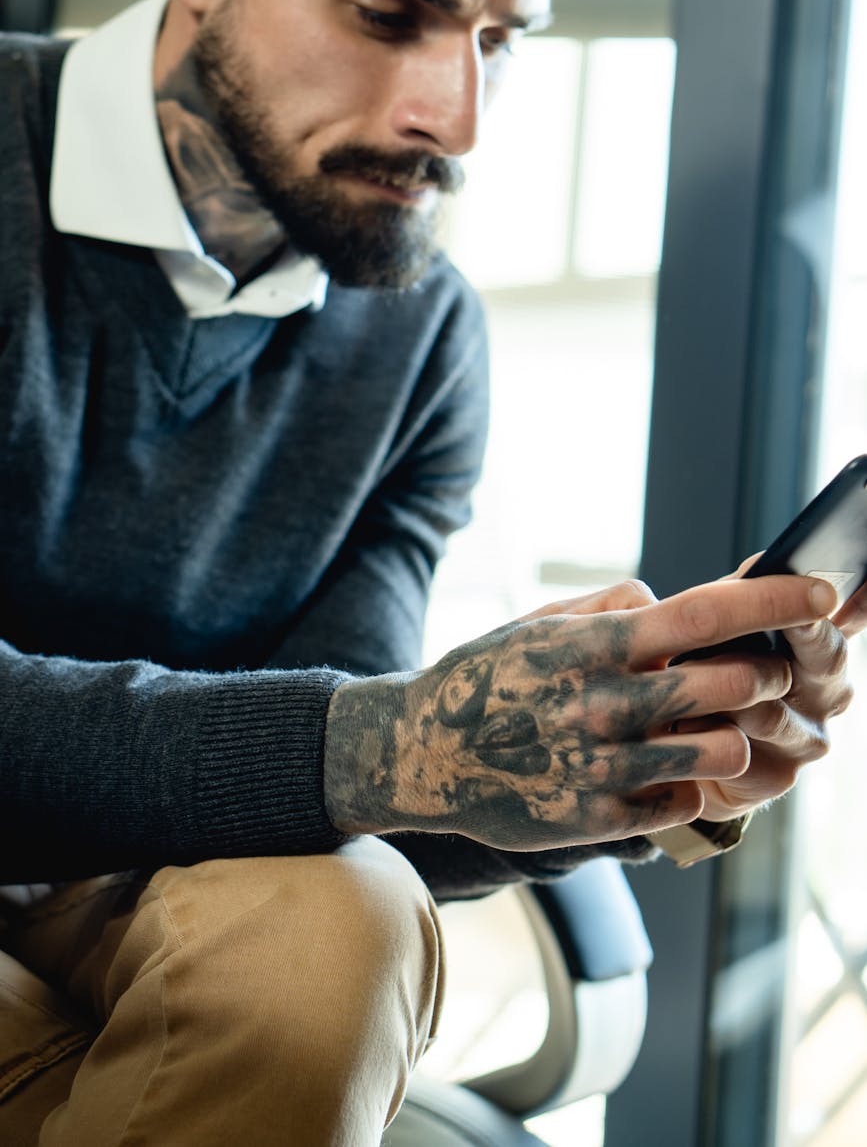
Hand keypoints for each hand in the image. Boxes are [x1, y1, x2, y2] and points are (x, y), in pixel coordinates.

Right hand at [324, 573, 836, 851]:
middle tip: (760, 675)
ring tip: (716, 729)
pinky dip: (691, 788)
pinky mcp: (595, 821)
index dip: (777, 602)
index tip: (823, 592)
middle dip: (766, 676)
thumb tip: (666, 599)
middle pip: (732, 685)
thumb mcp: (535, 624)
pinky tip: (666, 775)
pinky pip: (684, 805)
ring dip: (735, 736)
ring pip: (721, 752)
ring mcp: (601, 766)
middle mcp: (603, 703)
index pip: (709, 613)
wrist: (417, 755)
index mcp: (594, 646)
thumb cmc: (482, 679)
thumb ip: (606, 608)